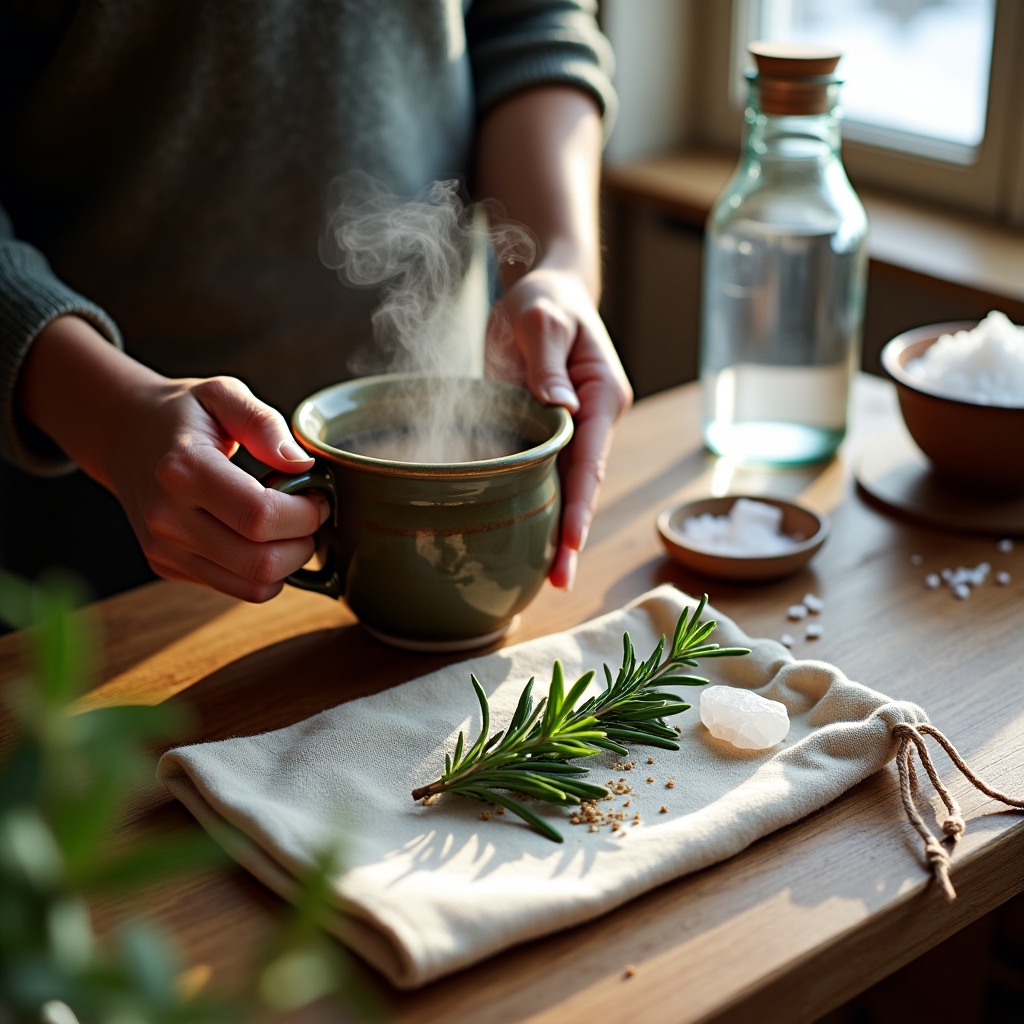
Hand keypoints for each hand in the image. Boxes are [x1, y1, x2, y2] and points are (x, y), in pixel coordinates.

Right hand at [20, 317, 328, 601]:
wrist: (123, 434)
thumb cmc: (182, 414)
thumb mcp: (223, 394)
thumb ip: (263, 424)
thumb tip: (301, 465)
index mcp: (183, 470)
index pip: (260, 516)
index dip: (305, 513)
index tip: (317, 495)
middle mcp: (168, 517)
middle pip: (261, 561)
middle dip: (304, 542)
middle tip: (310, 514)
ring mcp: (165, 548)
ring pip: (253, 585)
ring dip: (289, 563)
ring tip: (288, 526)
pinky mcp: (168, 566)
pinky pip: (236, 588)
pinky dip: (264, 571)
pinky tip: (261, 537)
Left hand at [486, 267, 631, 588]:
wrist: (543, 295)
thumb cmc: (547, 300)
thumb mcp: (542, 319)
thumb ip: (547, 361)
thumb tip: (560, 408)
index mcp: (604, 397)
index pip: (592, 459)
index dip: (581, 503)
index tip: (571, 541)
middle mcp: (593, 421)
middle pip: (583, 486)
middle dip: (572, 534)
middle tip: (557, 581)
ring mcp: (571, 431)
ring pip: (564, 487)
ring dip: (554, 529)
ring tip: (543, 576)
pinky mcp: (546, 433)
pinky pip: (541, 474)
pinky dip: (534, 506)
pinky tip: (519, 537)